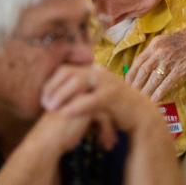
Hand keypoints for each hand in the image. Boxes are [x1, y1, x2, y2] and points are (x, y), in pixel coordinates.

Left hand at [39, 65, 157, 150]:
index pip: (66, 69)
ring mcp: (107, 82)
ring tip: (51, 108)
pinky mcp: (113, 95)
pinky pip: (91, 98)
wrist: (142, 115)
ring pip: (78, 82)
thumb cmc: (117, 107)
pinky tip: (65, 113)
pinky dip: (76, 105)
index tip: (42, 97)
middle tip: (44, 103)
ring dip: (61, 94)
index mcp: (94, 71)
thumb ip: (83, 91)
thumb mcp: (97, 95)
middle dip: (53, 87)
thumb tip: (60, 95)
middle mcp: (99, 73)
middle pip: (69, 72)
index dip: (51, 82)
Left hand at [126, 24, 185, 101]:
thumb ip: (157, 51)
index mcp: (155, 44)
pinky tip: (154, 101)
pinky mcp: (180, 69)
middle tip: (130, 96)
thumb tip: (147, 64)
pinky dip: (158, 93)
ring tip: (140, 101)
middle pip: (142, 72)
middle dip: (135, 85)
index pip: (138, 61)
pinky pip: (166, 84)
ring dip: (145, 92)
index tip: (126, 84)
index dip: (130, 74)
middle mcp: (160, 51)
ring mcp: (170, 61)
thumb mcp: (168, 40)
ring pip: (152, 79)